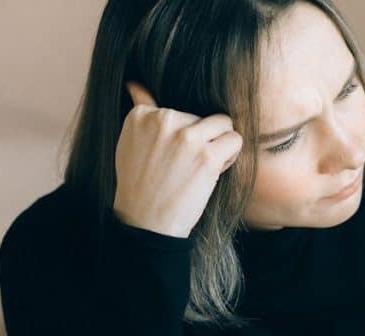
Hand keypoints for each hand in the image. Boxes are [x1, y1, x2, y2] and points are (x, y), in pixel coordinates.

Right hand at [113, 81, 243, 237]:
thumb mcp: (129, 142)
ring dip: (220, 144)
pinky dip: (231, 156)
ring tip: (204, 166)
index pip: (179, 110)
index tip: (171, 157)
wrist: (146, 221)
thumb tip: (135, 85)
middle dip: (203, 139)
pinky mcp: (206, 155)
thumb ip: (141, 113)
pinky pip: (235, 140)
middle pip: (202, 116)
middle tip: (188, 166)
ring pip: (224, 123)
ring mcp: (186, 136)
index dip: (183, 134)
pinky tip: (214, 172)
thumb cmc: (140, 185)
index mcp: (141, 114)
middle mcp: (163, 120)